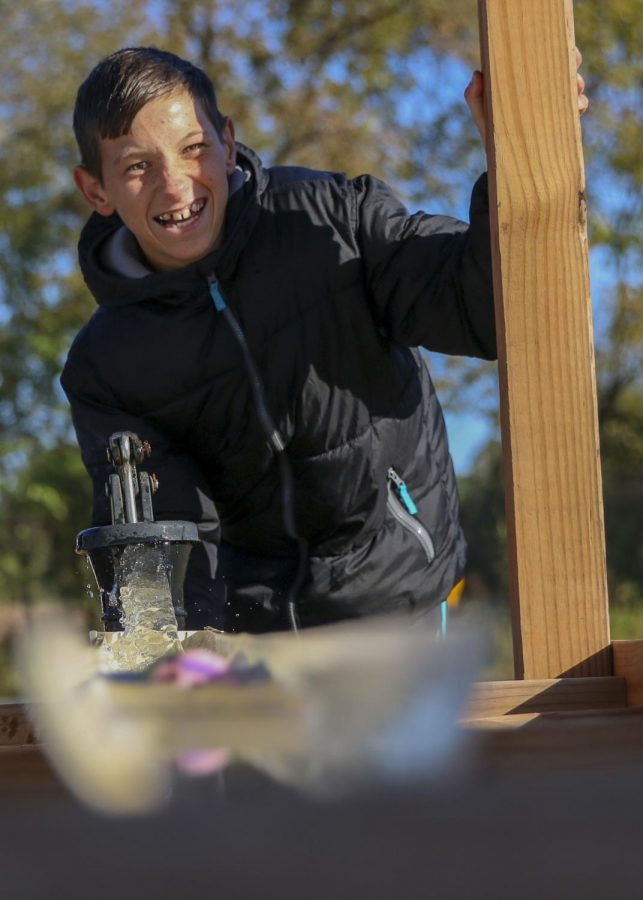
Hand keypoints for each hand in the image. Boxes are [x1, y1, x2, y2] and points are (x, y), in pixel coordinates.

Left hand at [464, 47, 588, 146]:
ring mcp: (556, 105)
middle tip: (572, 61)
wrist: (507, 166)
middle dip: (572, 60)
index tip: (557, 44)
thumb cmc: (493, 135)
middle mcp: (544, 90)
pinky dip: (580, 104)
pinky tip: (575, 107)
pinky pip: (579, 106)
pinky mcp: (565, 122)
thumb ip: (475, 97)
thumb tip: (476, 73)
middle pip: (565, 66)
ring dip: (577, 83)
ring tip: (573, 87)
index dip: (553, 47)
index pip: (542, 58)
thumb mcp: (483, 116)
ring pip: (575, 85)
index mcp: (526, 81)